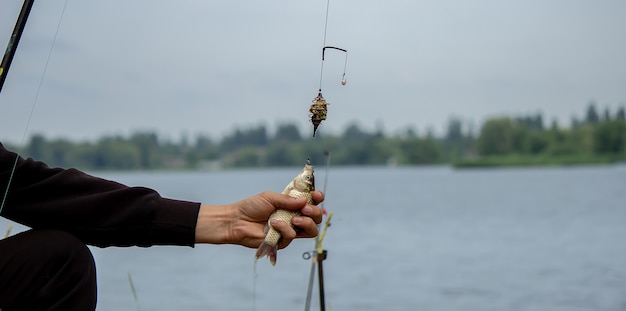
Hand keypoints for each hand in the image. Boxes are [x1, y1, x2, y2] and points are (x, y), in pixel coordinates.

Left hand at [195, 190, 323, 248]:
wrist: (236, 221)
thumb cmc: (251, 207)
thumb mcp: (270, 197)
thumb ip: (288, 200)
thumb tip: (305, 201)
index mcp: (292, 205)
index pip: (311, 202)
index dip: (318, 199)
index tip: (317, 195)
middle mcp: (293, 217)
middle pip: (316, 218)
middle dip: (315, 212)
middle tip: (305, 209)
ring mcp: (289, 230)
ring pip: (311, 230)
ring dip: (306, 223)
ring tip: (294, 219)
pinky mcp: (282, 242)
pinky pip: (292, 237)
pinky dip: (284, 229)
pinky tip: (273, 224)